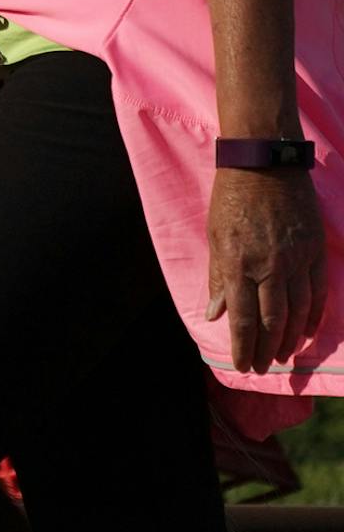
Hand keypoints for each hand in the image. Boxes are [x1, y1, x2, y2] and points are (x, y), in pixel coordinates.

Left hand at [206, 165, 327, 371]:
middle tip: (261, 367)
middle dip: (265, 349)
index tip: (241, 365)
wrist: (263, 164)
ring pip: (297, 312)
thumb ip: (217, 276)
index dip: (242, 346)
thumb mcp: (214, 235)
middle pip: (271, 321)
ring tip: (281, 356)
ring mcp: (296, 259)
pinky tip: (306, 333)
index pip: (241, 317)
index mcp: (237, 262)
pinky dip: (312, 318)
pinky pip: (318, 294)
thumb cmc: (231, 198)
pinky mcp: (315, 251)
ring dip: (289, 339)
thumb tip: (214, 314)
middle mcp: (269, 266)